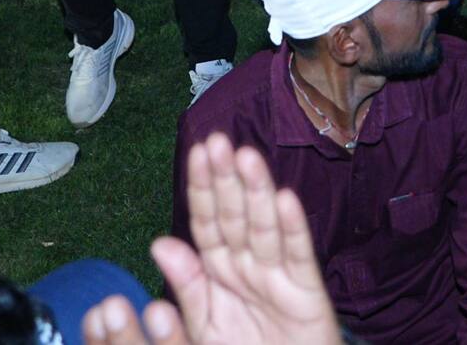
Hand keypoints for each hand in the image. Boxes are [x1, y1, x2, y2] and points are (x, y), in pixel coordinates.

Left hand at [82, 132, 343, 344]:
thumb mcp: (205, 326)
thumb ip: (187, 286)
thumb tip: (159, 243)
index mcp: (220, 270)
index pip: (208, 222)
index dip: (202, 188)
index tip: (196, 153)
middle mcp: (248, 266)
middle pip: (235, 216)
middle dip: (226, 179)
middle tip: (218, 141)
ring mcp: (278, 277)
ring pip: (265, 228)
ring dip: (257, 192)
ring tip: (247, 158)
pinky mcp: (307, 293)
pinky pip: (297, 257)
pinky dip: (293, 229)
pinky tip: (286, 200)